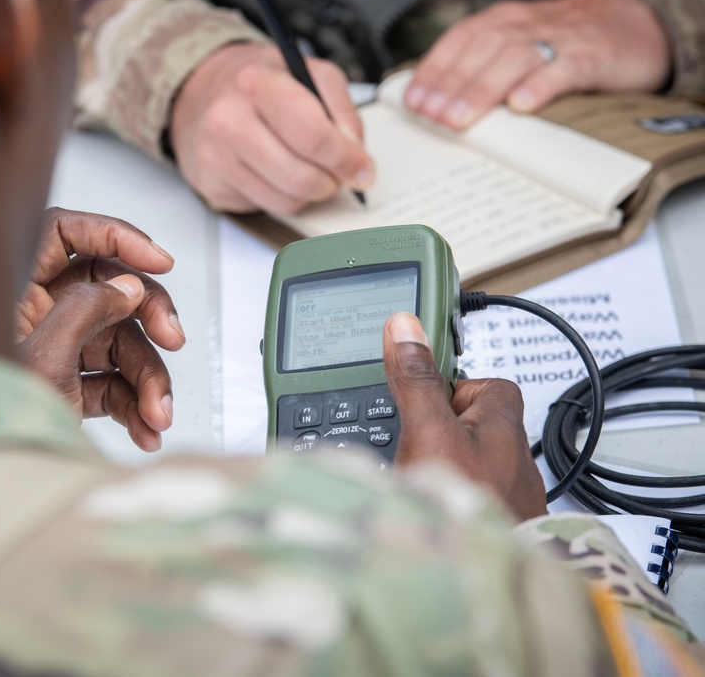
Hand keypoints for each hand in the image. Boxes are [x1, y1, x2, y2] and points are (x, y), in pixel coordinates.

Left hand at [16, 208, 185, 451]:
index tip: (157, 260)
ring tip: (159, 415)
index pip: (66, 233)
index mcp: (14, 288)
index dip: (115, 236)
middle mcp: (36, 313)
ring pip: (119, 345)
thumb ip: (87, 310)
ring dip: (149, 381)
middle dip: (148, 318)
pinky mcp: (69, 387)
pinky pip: (113, 385)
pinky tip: (147, 431)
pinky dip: (135, 407)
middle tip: (173, 339)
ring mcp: (55, 349)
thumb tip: (128, 285)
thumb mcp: (44, 355)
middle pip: (109, 291)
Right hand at [168, 42, 375, 213]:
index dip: (345, 159)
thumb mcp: (309, 73)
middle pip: (300, 177)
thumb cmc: (260, 83)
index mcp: (256, 83)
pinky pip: (266, 207)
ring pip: (286, 200)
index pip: (312, 135)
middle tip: (337, 173)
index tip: (362, 169)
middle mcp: (227, 120)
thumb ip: (341, 110)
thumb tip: (355, 156)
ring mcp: (214, 158)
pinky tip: (275, 172)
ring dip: (308, 193)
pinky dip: (282, 196)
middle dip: (331, 182)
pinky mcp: (211, 186)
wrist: (203, 94)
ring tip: (306, 168)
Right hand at [384, 312, 546, 520]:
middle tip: (403, 437)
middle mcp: (511, 459)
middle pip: (471, 425)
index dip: (451, 382)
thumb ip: (416, 382)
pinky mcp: (495, 529)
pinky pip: (466, 499)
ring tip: (406, 476)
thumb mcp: (429, 432)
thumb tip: (405, 327)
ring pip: (467, 465)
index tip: (419, 384)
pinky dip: (444, 499)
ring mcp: (506, 497)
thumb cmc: (471, 509)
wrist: (488, 587)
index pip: (485, 383)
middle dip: (436, 427)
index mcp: (500, 424)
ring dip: (439, 466)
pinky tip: (422, 509)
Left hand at [404, 0, 670, 129]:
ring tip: (461, 119)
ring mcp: (559, 40)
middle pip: (481, 50)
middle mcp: (526, 26)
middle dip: (451, 85)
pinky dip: (539, 86)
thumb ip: (484, 68)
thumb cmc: (568, 43)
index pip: (459, 41)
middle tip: (431, 116)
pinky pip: (562, 69)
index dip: (434, 70)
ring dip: (482, 90)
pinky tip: (521, 106)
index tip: (413, 102)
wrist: (636, 23)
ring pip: (514, 58)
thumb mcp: (521, 47)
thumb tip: (437, 104)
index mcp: (504, 22)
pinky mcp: (592, 57)